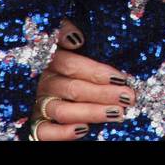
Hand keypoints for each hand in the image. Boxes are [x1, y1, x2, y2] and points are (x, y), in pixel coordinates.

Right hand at [30, 19, 134, 140]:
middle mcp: (44, 82)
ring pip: (62, 110)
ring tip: (117, 113)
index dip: (95, 71)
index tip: (120, 78)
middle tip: (128, 97)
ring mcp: (39, 104)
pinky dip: (62, 133)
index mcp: (50, 60)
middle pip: (72, 88)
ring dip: (91, 112)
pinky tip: (83, 130)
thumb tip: (75, 36)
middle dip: (103, 93)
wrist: (55, 86)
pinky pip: (44, 132)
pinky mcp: (36, 125)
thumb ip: (66, 32)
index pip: (70, 64)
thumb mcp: (73, 43)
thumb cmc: (71, 62)